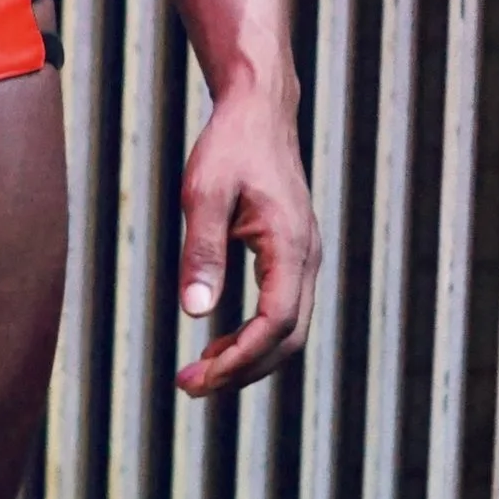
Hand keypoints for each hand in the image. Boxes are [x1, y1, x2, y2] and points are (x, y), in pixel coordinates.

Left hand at [173, 78, 317, 397]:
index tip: (201, 377)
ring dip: (247, 358)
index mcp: (291, 245)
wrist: (259, 112)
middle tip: (190, 386)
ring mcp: (305, 258)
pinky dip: (253, 336)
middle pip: (288, 339)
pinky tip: (219, 343)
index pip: (277, 323)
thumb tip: (196, 312)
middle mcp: (307, 257)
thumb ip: (202, 252)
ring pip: (288, 329)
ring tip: (199, 372)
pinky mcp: (294, 256)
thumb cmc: (230, 147)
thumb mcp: (204, 194)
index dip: (242, 359)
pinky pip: (283, 311)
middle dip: (242, 371)